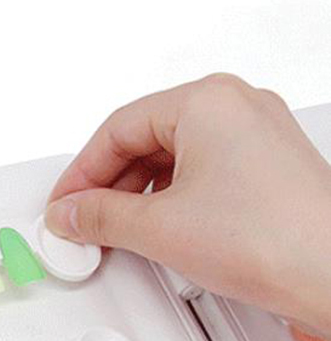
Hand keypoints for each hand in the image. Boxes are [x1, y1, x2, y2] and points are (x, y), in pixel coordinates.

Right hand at [45, 74, 330, 334]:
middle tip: (84, 221)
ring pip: (173, 157)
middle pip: (145, 140)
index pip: (118, 129)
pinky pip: (202, 172)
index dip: (81, 173)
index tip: (65, 204)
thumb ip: (100, 216)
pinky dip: (172, 200)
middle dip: (109, 186)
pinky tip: (159, 231)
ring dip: (139, 196)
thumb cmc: (274, 239)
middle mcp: (237, 107)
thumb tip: (72, 213)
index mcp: (207, 101)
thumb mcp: (159, 228)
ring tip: (119, 232)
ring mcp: (258, 135)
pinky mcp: (269, 167)